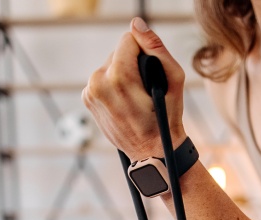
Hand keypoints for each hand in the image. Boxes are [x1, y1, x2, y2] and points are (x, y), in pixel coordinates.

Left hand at [82, 19, 187, 160]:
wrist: (151, 152)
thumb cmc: (167, 118)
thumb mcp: (173, 79)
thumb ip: (156, 47)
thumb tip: (136, 24)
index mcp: (117, 77)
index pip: (129, 39)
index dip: (144, 52)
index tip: (151, 74)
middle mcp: (98, 82)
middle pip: (118, 52)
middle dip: (132, 64)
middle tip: (145, 90)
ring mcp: (90, 92)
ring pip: (110, 65)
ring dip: (123, 75)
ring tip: (136, 98)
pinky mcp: (87, 98)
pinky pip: (103, 78)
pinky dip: (114, 85)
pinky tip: (125, 102)